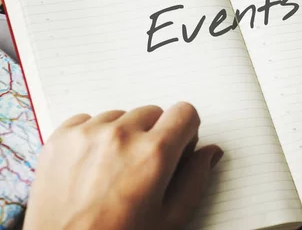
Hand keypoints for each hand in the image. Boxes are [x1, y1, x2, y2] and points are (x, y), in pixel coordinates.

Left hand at [23, 102, 222, 229]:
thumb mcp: (170, 218)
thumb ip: (196, 178)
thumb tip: (210, 151)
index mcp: (154, 153)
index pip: (185, 112)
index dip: (185, 131)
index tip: (178, 148)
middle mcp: (122, 135)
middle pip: (153, 112)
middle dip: (155, 134)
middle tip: (143, 167)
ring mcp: (88, 133)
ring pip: (121, 116)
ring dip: (123, 135)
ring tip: (113, 170)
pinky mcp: (61, 137)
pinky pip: (89, 120)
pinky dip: (94, 136)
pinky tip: (91, 166)